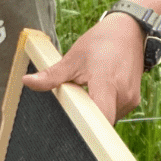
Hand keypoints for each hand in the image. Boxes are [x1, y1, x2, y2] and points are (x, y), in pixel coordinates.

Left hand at [23, 12, 144, 122]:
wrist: (130, 31)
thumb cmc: (101, 42)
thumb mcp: (73, 58)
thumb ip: (52, 76)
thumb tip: (27, 82)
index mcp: (107, 83)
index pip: (100, 117)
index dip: (86, 128)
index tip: (73, 129)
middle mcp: (123, 95)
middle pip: (99, 121)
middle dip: (84, 116)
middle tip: (74, 101)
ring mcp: (130, 100)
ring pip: (107, 118)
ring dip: (93, 111)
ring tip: (88, 91)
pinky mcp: (133, 101)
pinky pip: (114, 113)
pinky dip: (103, 107)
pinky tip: (97, 92)